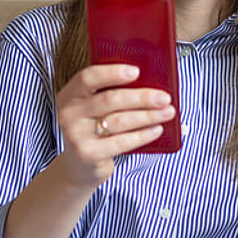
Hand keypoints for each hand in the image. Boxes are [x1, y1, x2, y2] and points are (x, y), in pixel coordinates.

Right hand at [55, 64, 174, 186]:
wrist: (80, 166)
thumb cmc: (94, 129)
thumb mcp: (95, 108)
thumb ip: (111, 93)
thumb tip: (150, 82)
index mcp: (70, 95)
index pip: (88, 77)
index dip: (113, 73)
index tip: (137, 71)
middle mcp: (69, 114)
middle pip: (110, 99)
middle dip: (142, 98)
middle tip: (164, 97)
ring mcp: (76, 135)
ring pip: (119, 121)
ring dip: (148, 116)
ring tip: (167, 112)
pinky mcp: (88, 154)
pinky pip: (121, 142)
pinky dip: (142, 135)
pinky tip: (156, 130)